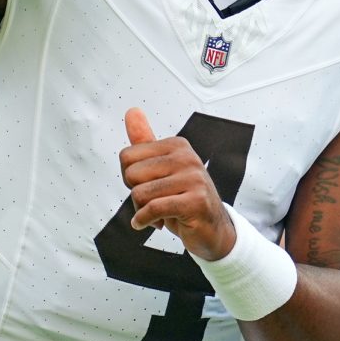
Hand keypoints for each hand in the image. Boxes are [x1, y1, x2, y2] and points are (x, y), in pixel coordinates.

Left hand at [119, 109, 235, 260]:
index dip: (130, 178)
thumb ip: (145, 141)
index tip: (149, 186)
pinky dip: (145, 221)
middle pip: (131, 175)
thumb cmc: (184, 199)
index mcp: (177, 145)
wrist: (213, 229)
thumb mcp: (163, 169)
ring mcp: (194, 178)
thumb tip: (132, 111)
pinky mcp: (196, 201)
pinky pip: (153, 208)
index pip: (127, 156)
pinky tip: (154, 225)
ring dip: (143, 212)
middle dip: (136, 195)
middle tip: (154, 202)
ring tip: (159, 214)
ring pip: (140, 194)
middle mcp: (187, 157)